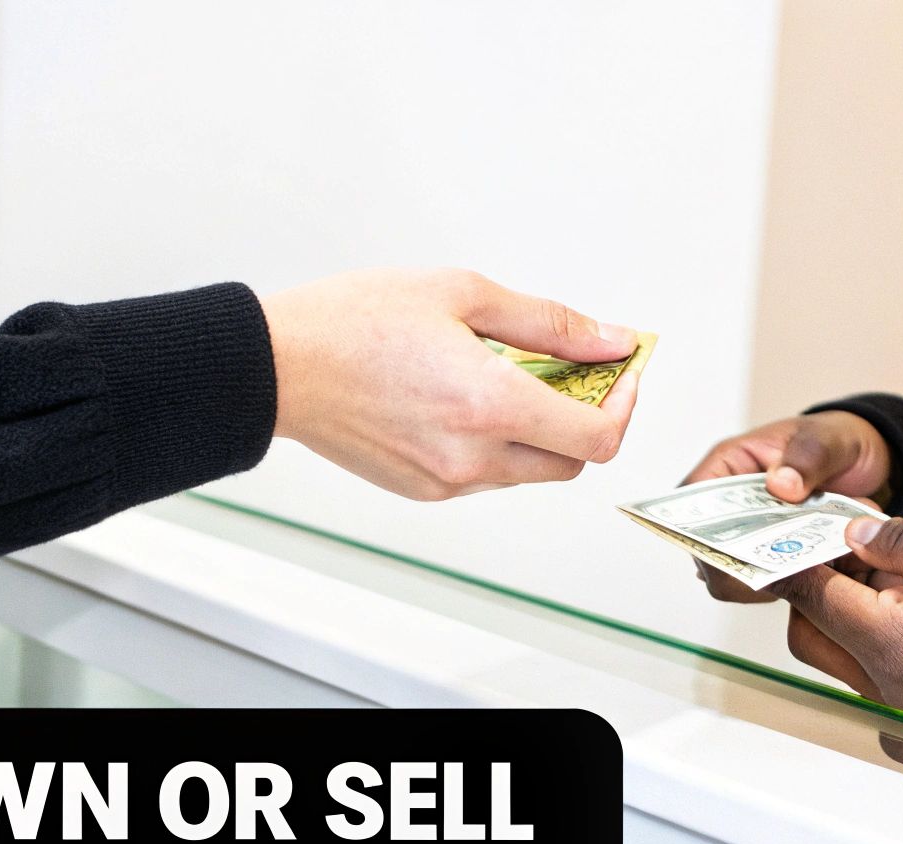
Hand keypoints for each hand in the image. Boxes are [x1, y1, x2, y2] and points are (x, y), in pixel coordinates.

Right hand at [261, 268, 642, 499]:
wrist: (278, 367)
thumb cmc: (352, 322)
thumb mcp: (462, 294)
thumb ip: (548, 323)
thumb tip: (609, 340)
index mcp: (489, 404)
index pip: (598, 436)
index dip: (625, 405)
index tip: (622, 372)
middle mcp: (473, 455)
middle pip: (572, 461)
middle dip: (587, 417)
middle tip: (577, 372)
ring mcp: (447, 480)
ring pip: (529, 469)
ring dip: (541, 430)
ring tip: (513, 376)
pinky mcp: (423, 489)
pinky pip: (486, 474)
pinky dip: (498, 442)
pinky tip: (469, 399)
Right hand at [682, 411, 891, 602]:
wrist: (861, 459)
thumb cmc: (833, 440)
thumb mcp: (826, 440)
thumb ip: (807, 458)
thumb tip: (780, 485)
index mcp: (728, 466)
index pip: (690, 504)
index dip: (699, 534)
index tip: (733, 553)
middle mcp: (730, 504)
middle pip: (708, 551)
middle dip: (743, 565)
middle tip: (785, 569)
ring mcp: (749, 532)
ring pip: (736, 574)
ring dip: (772, 578)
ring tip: (813, 566)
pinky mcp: (771, 554)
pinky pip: (768, 582)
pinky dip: (793, 583)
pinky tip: (821, 571)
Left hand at [769, 516, 902, 734]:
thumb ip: (902, 542)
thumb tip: (853, 535)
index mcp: (893, 649)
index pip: (814, 599)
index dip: (799, 560)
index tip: (797, 536)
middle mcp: (884, 691)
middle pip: (812, 635)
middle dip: (819, 591)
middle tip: (852, 555)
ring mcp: (897, 713)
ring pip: (837, 657)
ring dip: (848, 617)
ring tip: (899, 585)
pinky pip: (867, 679)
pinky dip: (872, 645)